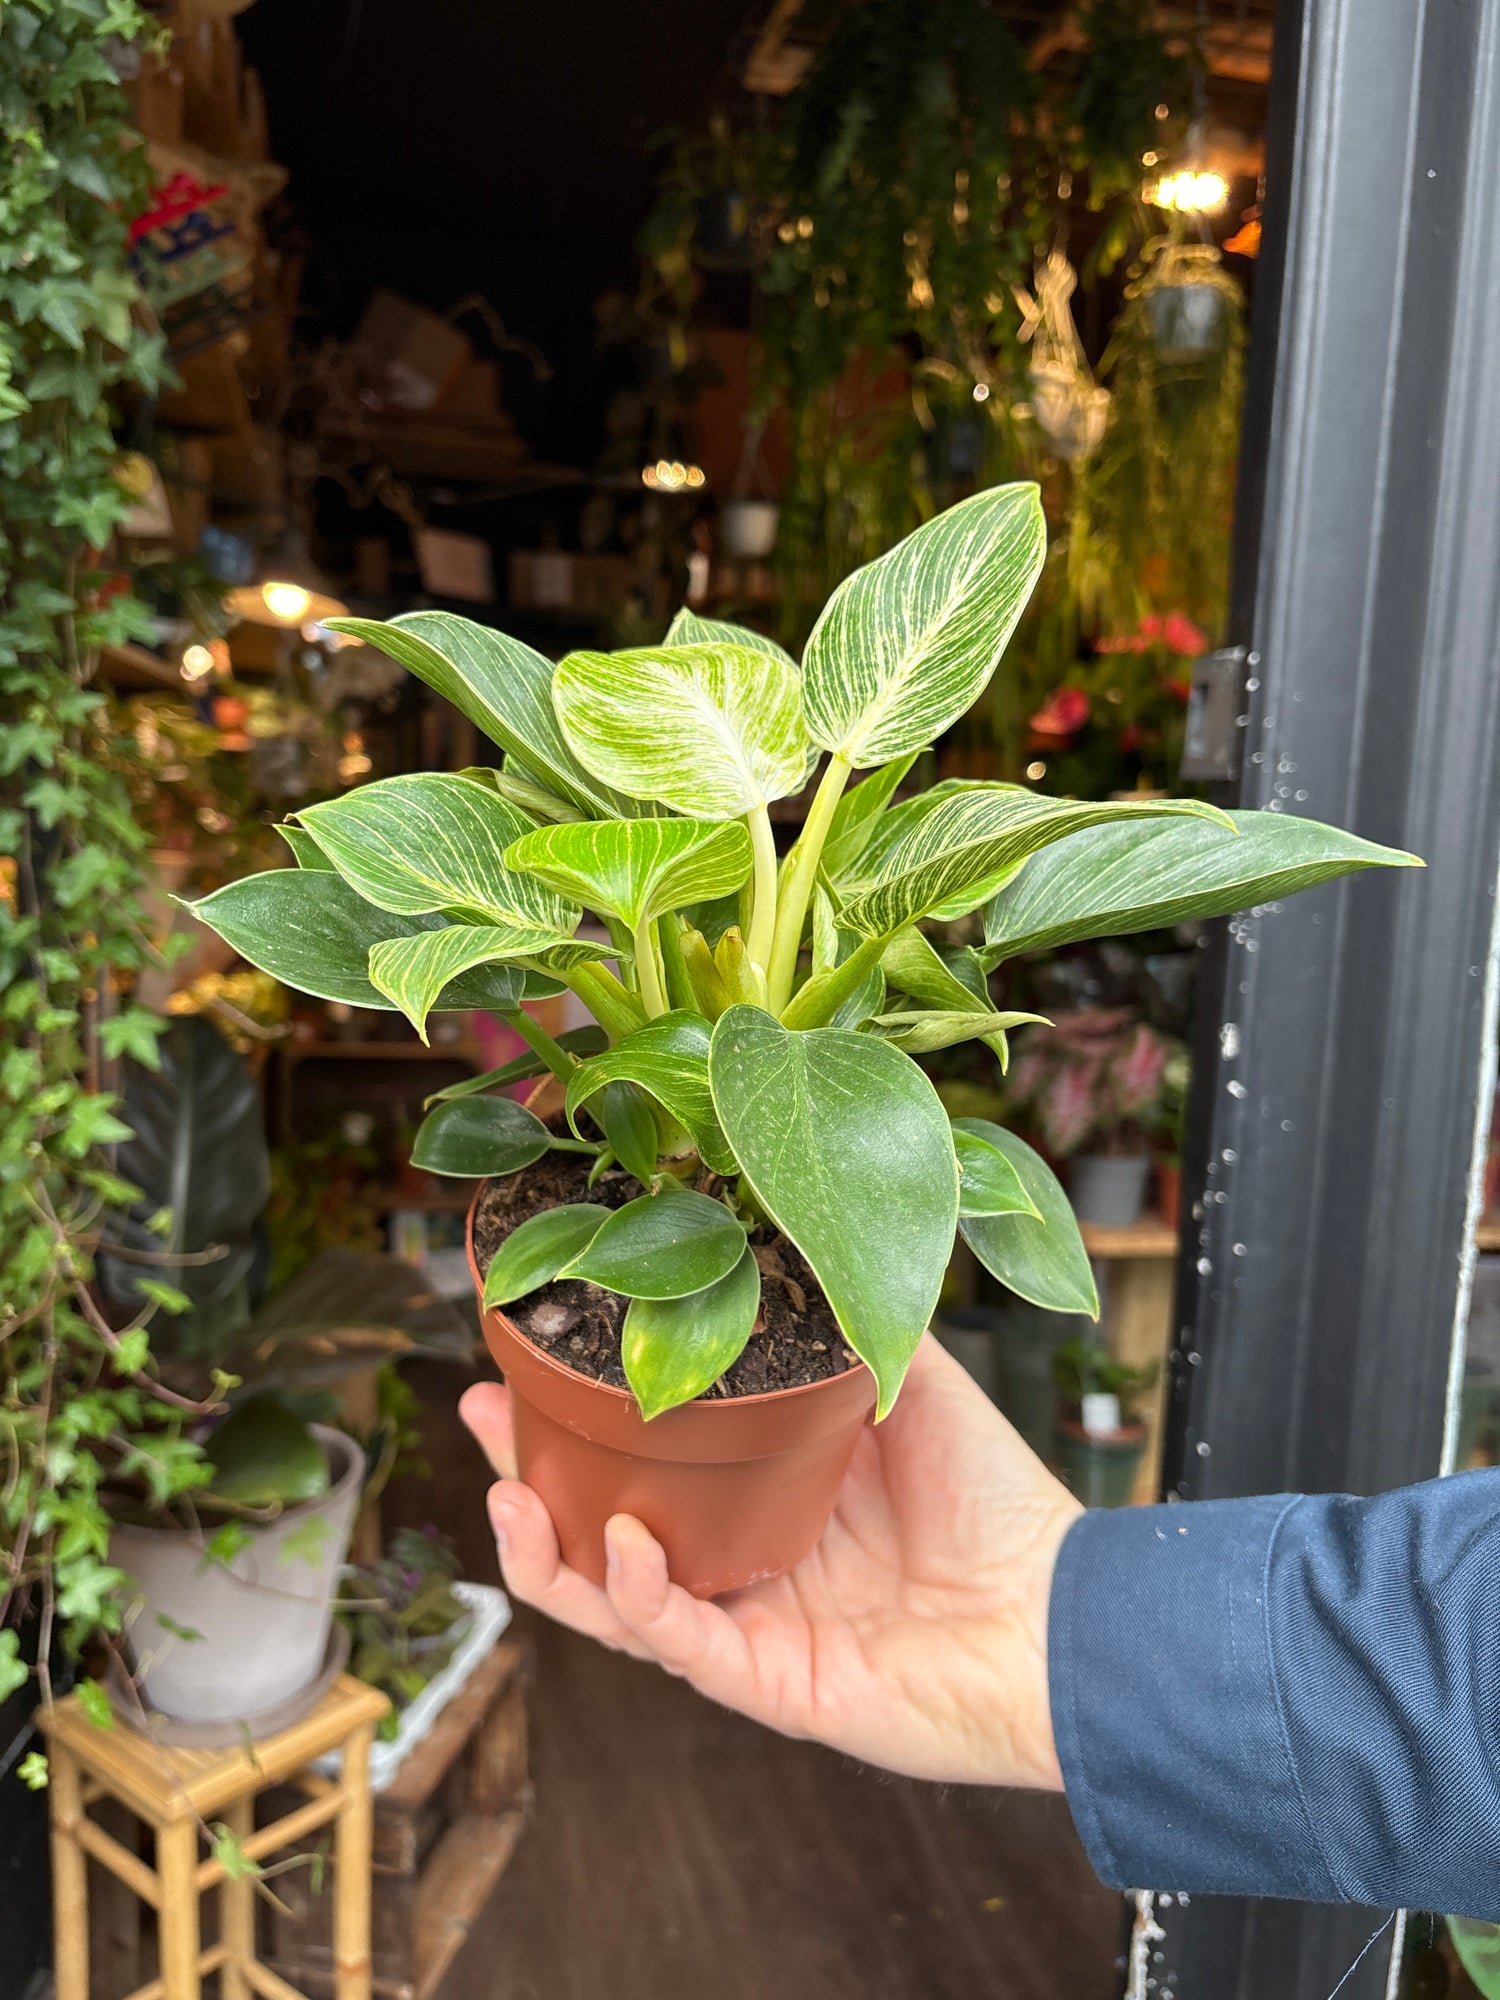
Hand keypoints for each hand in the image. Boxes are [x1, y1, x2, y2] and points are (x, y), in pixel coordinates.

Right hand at [460, 1335, 1078, 1790]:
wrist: (1063, 1614)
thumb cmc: (999, 1503)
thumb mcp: (914, 1382)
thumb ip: (850, 1325)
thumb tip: (789, 1236)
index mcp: (764, 1498)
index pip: (647, 1458)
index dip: (579, 1417)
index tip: (521, 1358)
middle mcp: (743, 1564)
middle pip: (604, 1530)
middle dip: (532, 1482)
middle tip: (482, 1421)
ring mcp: (750, 1628)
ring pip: (616, 1603)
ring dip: (551, 1555)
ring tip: (510, 1493)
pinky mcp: (771, 1685)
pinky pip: (682, 1646)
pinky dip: (639, 1599)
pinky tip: (621, 1543)